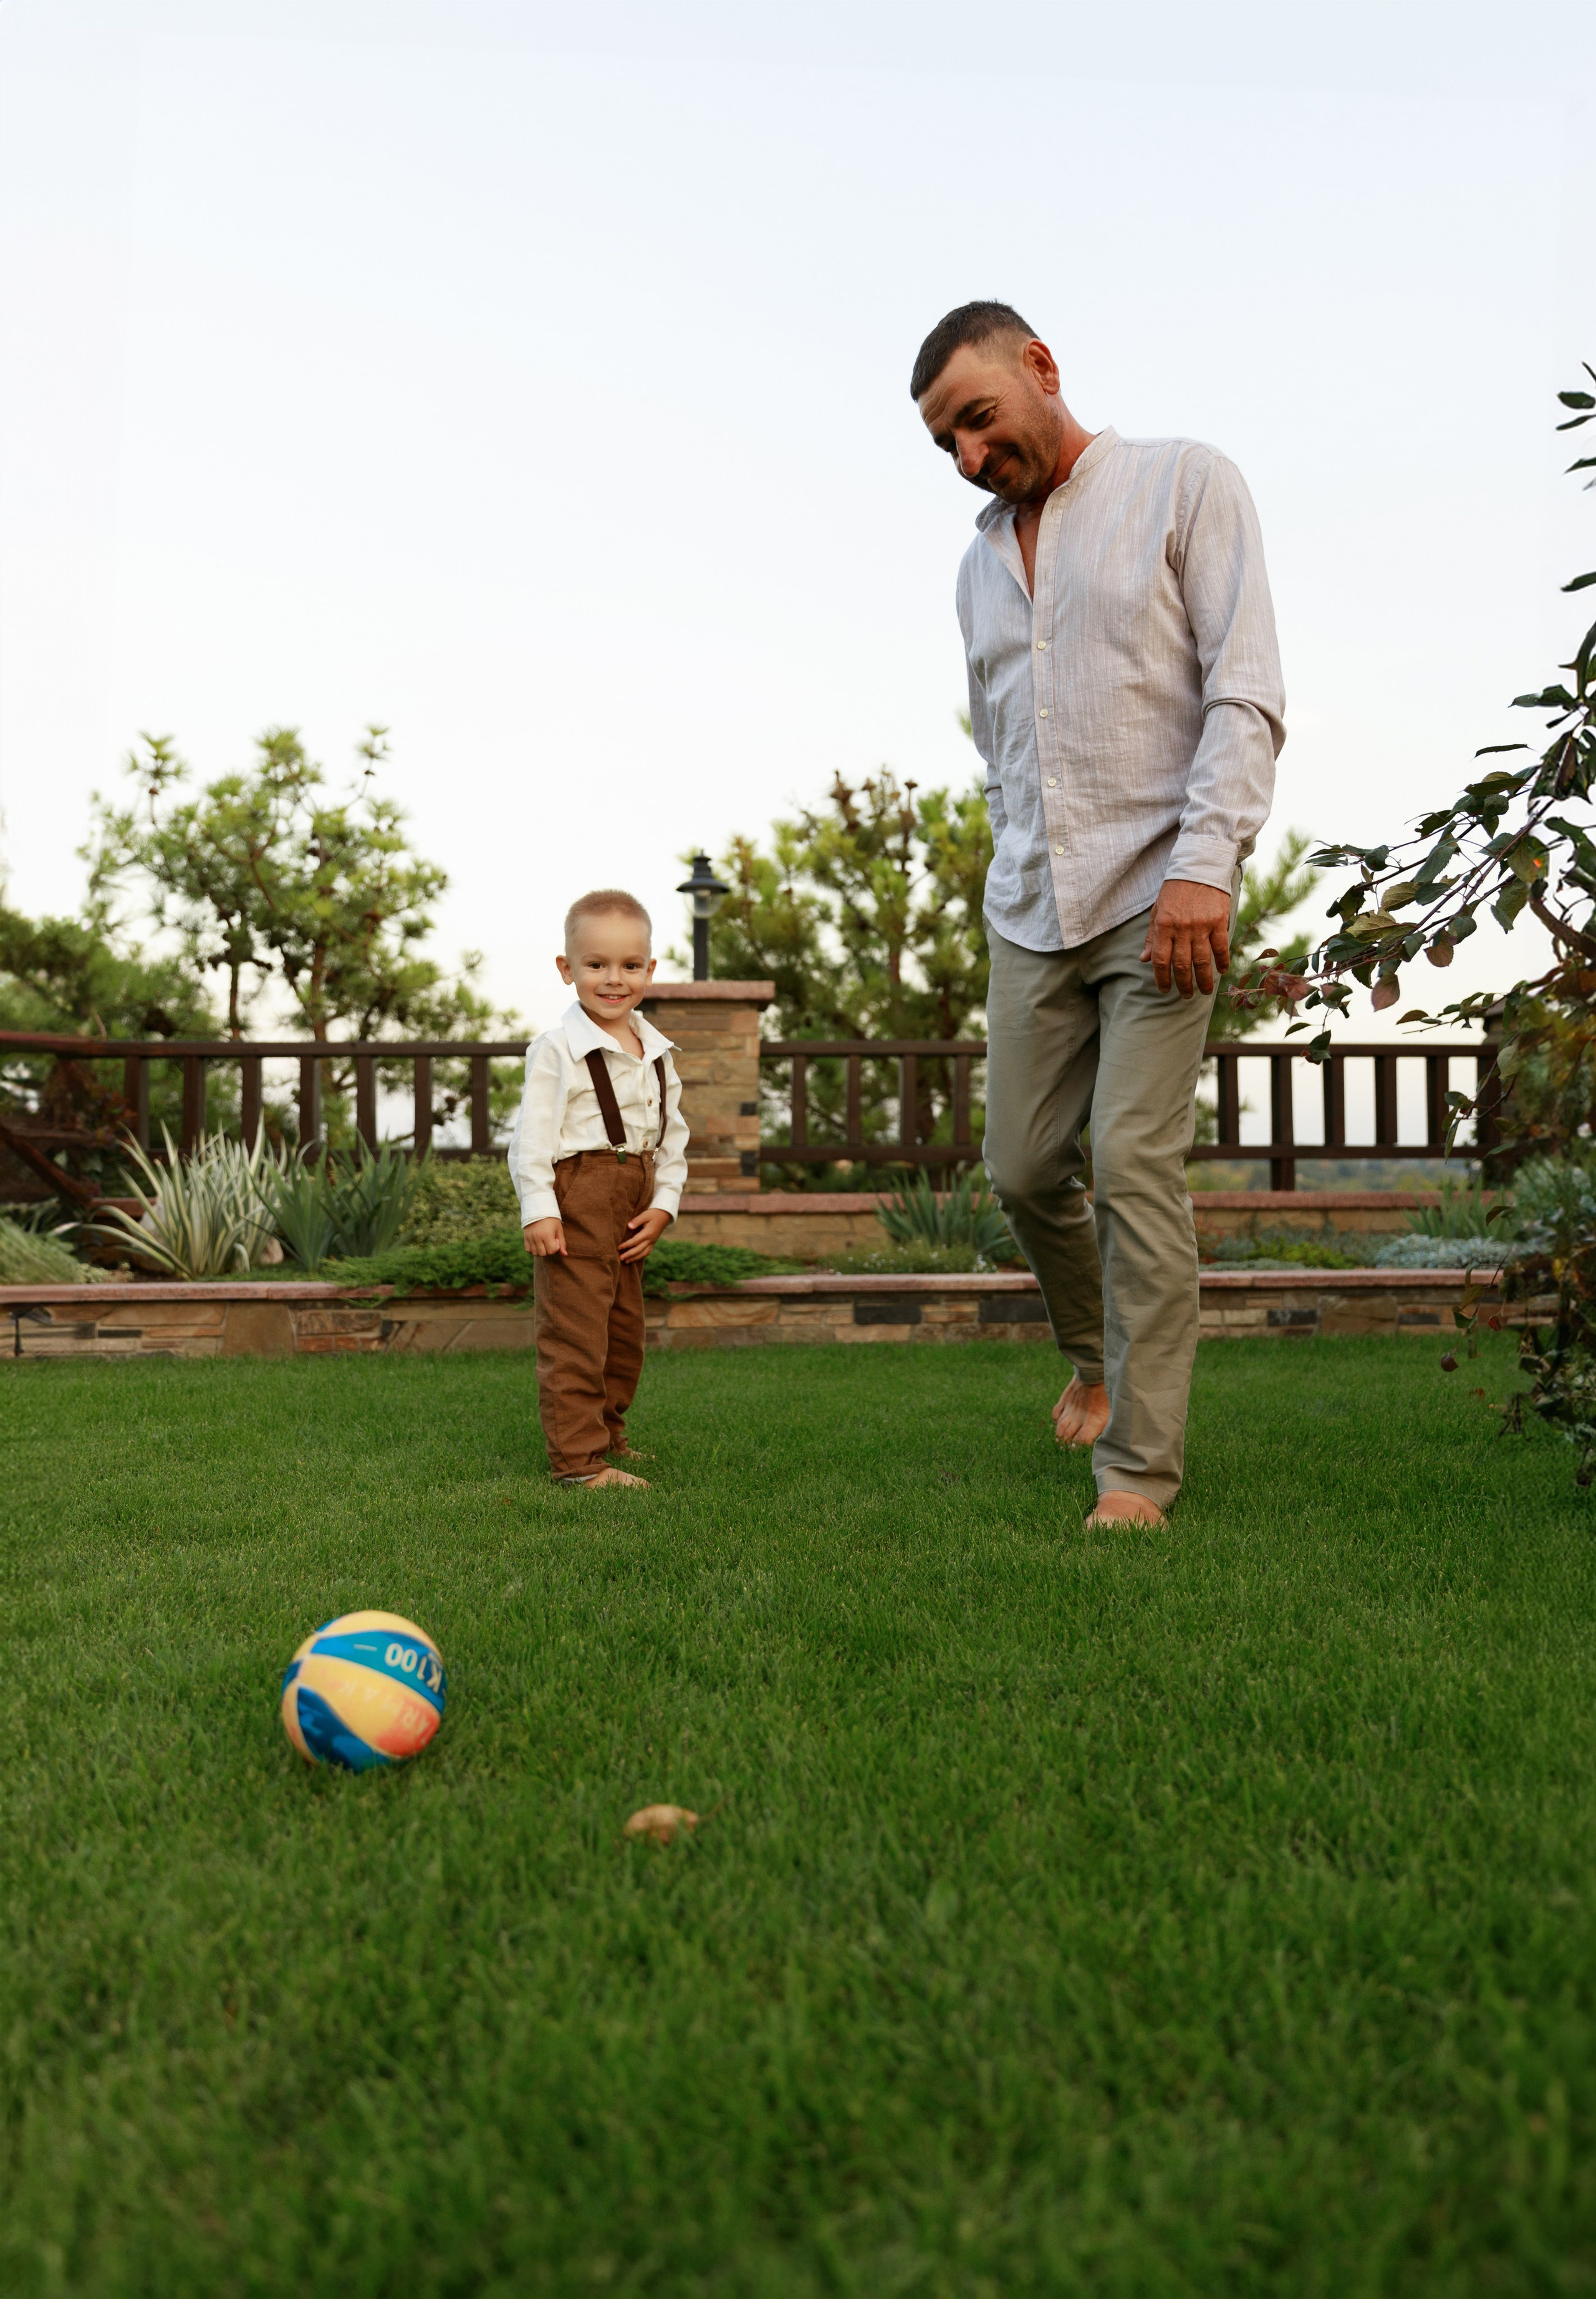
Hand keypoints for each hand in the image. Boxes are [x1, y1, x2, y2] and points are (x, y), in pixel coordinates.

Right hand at [524, 1217, 566, 1256]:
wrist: (539, 1210)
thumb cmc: (552, 1220)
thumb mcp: (559, 1230)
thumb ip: (562, 1243)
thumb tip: (565, 1255)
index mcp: (546, 1234)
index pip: (551, 1251)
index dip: (556, 1247)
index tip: (556, 1239)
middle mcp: (537, 1237)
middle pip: (543, 1254)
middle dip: (548, 1250)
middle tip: (550, 1241)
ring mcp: (530, 1238)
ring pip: (535, 1253)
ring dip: (541, 1251)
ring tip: (544, 1242)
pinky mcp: (525, 1237)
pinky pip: (528, 1250)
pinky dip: (533, 1250)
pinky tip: (538, 1244)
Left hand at [618, 1206, 672, 1263]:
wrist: (665, 1214)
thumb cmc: (653, 1213)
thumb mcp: (645, 1214)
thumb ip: (637, 1221)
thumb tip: (629, 1226)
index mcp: (648, 1233)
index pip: (635, 1241)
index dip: (627, 1245)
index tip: (619, 1248)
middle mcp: (651, 1239)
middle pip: (639, 1250)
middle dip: (629, 1255)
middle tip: (620, 1258)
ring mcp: (653, 1242)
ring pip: (644, 1253)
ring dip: (634, 1258)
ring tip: (626, 1262)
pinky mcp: (653, 1242)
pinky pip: (647, 1252)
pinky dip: (641, 1256)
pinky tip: (635, 1258)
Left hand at [1141, 879, 1231, 997]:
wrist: (1199, 867)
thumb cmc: (1175, 891)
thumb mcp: (1157, 911)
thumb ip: (1152, 937)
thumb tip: (1144, 960)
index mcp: (1164, 926)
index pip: (1160, 960)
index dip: (1161, 978)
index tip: (1164, 990)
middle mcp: (1182, 928)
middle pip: (1181, 964)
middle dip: (1183, 984)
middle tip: (1186, 995)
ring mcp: (1201, 925)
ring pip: (1202, 960)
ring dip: (1203, 979)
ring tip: (1204, 991)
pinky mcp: (1218, 920)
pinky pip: (1221, 947)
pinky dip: (1221, 961)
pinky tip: (1221, 971)